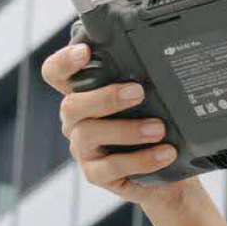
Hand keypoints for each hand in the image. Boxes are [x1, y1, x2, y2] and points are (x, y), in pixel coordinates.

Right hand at [40, 44, 199, 216]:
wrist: (169, 171)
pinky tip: (164, 153)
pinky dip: (141, 160)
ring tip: (159, 129)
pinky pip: (110, 167)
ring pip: (88, 135)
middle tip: (138, 92)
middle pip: (71, 105)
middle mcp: (78, 121)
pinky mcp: (96, 174)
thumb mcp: (150, 100)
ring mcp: (84, 149)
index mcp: (84, 95)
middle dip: (105, 97)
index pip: (57, 74)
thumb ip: (144, 80)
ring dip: (127, 130)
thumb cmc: (155, 126)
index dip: (63, 62)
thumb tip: (166, 59)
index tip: (84, 51)